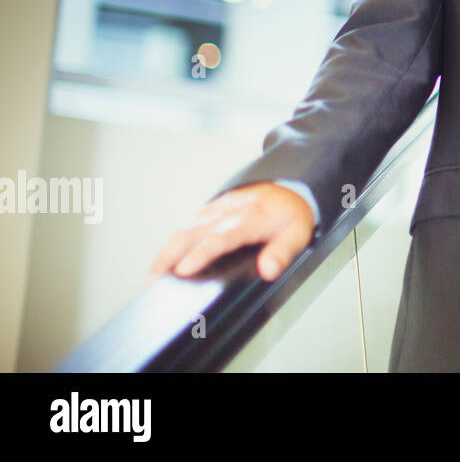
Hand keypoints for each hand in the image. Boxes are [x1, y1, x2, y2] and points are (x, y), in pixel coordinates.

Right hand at [150, 182, 314, 282]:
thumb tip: (267, 271)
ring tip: (152, 275)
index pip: (222, 238)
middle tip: (153, 279)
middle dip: (171, 254)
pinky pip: (191, 225)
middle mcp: (231, 212)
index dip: (201, 254)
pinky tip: (164, 260)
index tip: (183, 270)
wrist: (290, 188)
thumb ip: (283, 253)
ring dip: (168, 250)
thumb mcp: (298, 234)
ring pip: (188, 228)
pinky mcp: (213, 210)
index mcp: (253, 218)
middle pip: (196, 232)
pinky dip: (175, 243)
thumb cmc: (292, 215)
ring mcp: (220, 209)